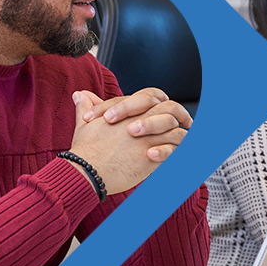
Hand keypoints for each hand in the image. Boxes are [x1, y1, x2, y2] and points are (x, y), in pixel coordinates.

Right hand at [68, 90, 189, 194]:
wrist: (86, 170)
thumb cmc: (85, 150)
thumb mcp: (85, 125)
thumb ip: (86, 107)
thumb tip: (80, 95)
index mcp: (127, 111)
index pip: (152, 96)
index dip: (162, 100)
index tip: (168, 109)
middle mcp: (139, 121)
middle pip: (171, 109)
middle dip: (182, 115)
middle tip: (187, 123)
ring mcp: (147, 138)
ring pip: (176, 131)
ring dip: (182, 136)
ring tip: (184, 142)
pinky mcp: (150, 156)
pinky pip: (173, 151)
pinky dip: (177, 153)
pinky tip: (176, 157)